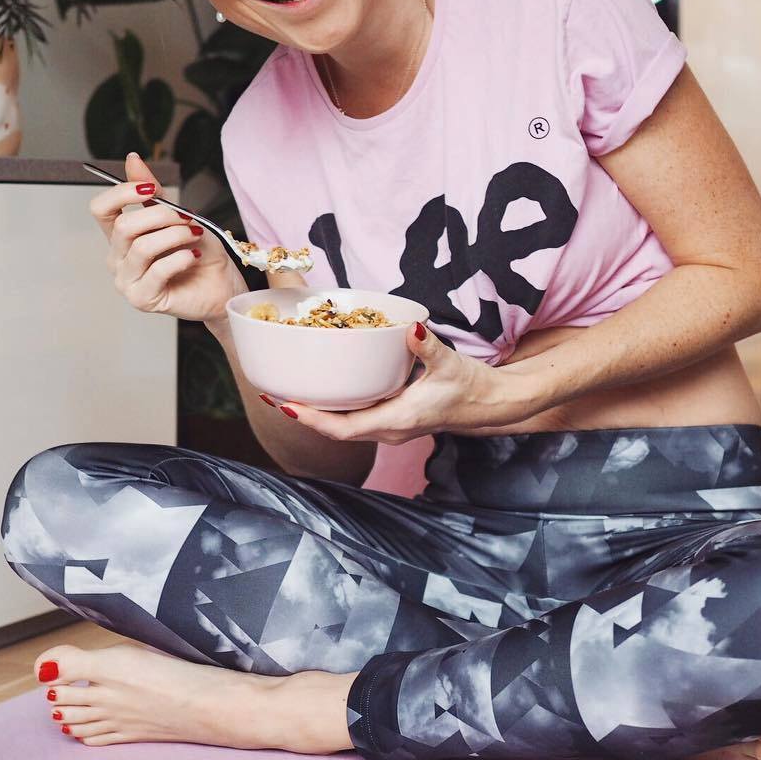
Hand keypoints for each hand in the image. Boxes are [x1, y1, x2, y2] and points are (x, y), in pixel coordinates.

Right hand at [89, 152, 247, 322]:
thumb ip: (153, 192)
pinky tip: (194, 256)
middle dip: (162, 216)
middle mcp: (117, 258)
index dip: (122, 193)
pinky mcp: (142, 299)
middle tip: (188, 218)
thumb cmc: (200, 252)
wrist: (221, 285)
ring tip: (196, 236)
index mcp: (120, 236)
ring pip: (142, 247)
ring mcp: (127, 281)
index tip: (151, 188)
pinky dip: (181, 258)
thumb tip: (132, 159)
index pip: (100, 208)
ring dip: (176, 236)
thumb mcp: (178, 215)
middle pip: (124, 226)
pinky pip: (157, 271)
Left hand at [271, 322, 535, 441]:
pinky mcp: (390, 420)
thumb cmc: (469, 386)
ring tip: (285, 393)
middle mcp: (387, 430)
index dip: (313, 420)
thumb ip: (427, 346)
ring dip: (315, 413)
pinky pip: (353, 418)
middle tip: (271, 394)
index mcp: (396, 420)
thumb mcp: (449, 363)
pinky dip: (332, 408)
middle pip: (334, 430)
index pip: (344, 429)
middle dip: (303, 414)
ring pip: (342, 426)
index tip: (287, 406)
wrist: (489, 405)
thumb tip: (412, 329)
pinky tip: (319, 391)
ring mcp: (387, 428)